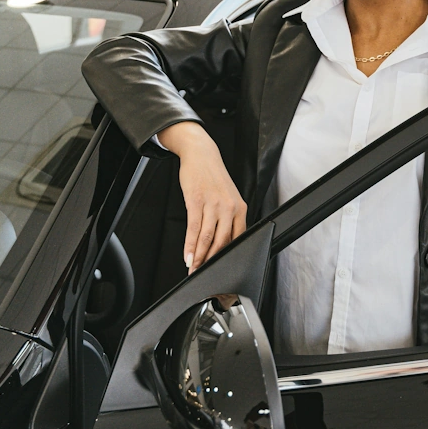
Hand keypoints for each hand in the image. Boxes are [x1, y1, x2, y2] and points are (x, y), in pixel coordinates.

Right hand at [157, 121, 247, 272]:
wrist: (201, 154)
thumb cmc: (213, 177)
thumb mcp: (227, 196)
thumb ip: (228, 217)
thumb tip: (221, 242)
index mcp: (240, 208)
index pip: (237, 238)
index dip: (227, 257)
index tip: (220, 268)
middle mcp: (229, 207)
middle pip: (222, 242)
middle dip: (211, 262)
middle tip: (202, 274)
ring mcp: (213, 204)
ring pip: (207, 238)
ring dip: (199, 257)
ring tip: (193, 269)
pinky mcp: (196, 201)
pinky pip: (194, 228)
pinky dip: (190, 245)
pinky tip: (187, 255)